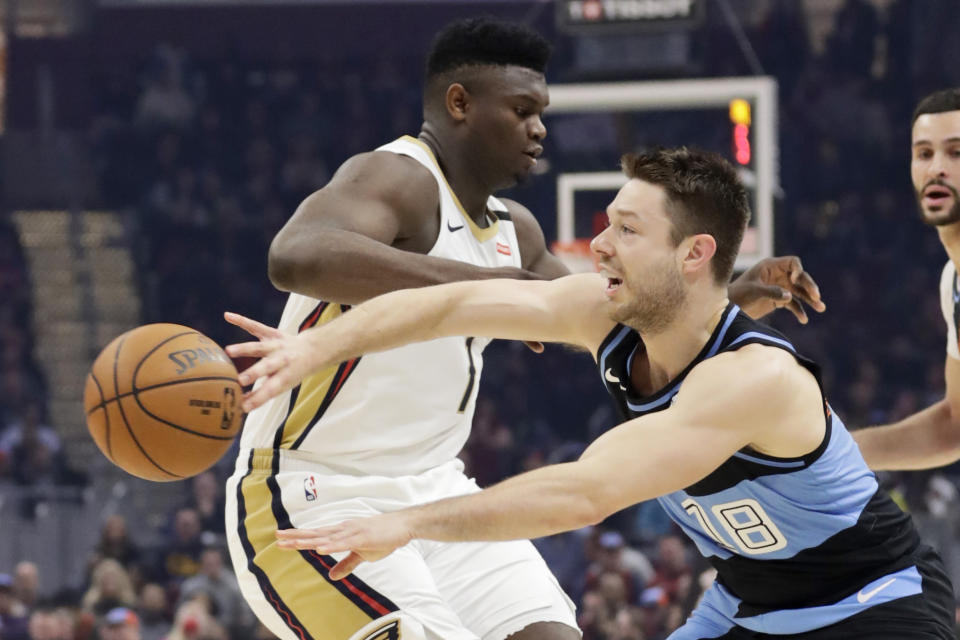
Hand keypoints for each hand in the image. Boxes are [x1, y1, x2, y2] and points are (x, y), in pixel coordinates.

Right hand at [223, 311, 320, 411]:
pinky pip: (256, 326)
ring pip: (260, 347)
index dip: (258, 399)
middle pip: (267, 367)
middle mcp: (282, 360)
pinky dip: (242, 321)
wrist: (311, 351)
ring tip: (228, 351)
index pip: (270, 389)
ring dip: (244, 349)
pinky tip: (228, 316)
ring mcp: (276, 345)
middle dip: (254, 373)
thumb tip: (241, 406)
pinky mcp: (272, 333)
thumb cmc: (290, 373)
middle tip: (239, 380)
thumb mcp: (281, 386)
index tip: (243, 407)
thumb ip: (261, 394)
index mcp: (284, 376)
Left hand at [275, 513, 414, 579]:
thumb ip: (346, 564)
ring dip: (310, 541)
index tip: (281, 539)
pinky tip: (320, 548)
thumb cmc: (383, 537)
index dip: (299, 537)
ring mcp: (352, 532)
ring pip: (327, 537)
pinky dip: (332, 545)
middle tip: (277, 538)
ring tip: (293, 544)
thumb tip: (331, 576)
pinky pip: (345, 543)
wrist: (402, 525)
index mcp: (342, 533)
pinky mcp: (363, 537)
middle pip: (316, 534)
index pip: (316, 536)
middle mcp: (344, 530)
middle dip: (297, 537)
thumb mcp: (362, 554)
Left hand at [728, 256, 825, 323]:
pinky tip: (803, 320)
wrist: (728, 309)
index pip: (792, 263)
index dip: (798, 270)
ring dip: (810, 299)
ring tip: (821, 308)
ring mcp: (779, 287)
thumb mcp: (754, 291)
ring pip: (799, 291)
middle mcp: (777, 275)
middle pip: (800, 277)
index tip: (796, 280)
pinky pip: (793, 304)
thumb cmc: (738, 295)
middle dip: (809, 286)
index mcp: (771, 266)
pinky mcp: (778, 300)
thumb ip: (771, 292)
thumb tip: (789, 296)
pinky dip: (798, 311)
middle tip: (816, 297)